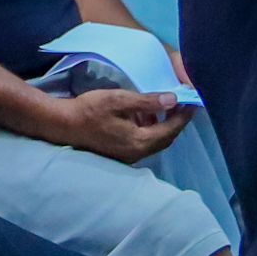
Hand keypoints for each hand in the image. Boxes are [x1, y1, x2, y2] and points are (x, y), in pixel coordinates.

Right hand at [40, 85, 189, 163]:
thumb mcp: (120, 100)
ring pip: (154, 142)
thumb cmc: (90, 110)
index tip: (193, 102)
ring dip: (161, 126)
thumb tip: (173, 100)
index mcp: (140, 141)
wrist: (63, 125)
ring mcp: (128, 156)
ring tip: (161, 107)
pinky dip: (148, 130)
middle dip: (175, 122)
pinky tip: (141, 116)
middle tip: (181, 104)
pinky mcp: (120, 153)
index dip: (183, 116)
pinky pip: (143, 142)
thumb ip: (147, 101)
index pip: (171, 129)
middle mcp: (137, 153)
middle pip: (165, 139)